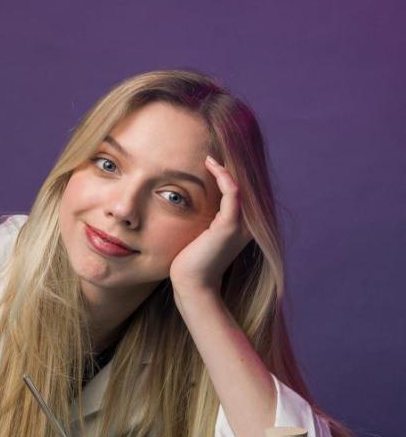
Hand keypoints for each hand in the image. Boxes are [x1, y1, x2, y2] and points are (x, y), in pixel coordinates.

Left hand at [169, 155, 253, 295]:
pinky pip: (231, 193)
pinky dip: (223, 177)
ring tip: (210, 157)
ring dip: (225, 169)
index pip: (239, 195)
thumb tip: (191, 206)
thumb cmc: (191, 263)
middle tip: (212, 152)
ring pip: (239, 187)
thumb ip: (204, 222)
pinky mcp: (229, 226)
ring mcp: (241, 225)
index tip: (210, 162)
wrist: (193, 284)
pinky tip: (211, 165)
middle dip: (229, 168)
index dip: (228, 176)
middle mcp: (246, 225)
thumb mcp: (199, 237)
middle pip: (243, 188)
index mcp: (240, 227)